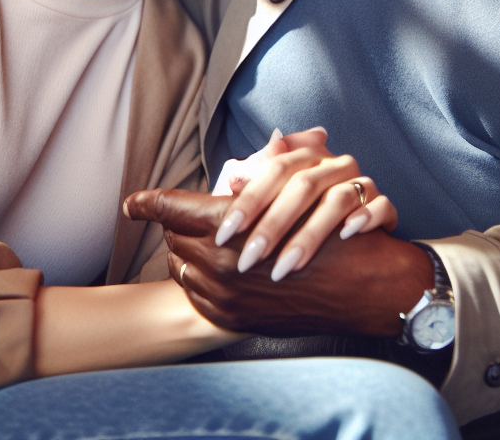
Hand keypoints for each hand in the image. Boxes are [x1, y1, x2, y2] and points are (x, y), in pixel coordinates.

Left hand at [124, 189, 432, 335]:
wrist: (368, 289)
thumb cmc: (340, 232)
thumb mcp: (305, 189)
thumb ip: (260, 181)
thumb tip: (230, 180)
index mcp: (241, 223)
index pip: (179, 208)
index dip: (152, 201)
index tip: (132, 201)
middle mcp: (226, 262)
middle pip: (177, 237)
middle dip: (174, 226)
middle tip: (172, 217)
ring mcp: (231, 295)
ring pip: (184, 266)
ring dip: (186, 253)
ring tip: (195, 244)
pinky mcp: (238, 318)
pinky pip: (198, 296)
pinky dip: (198, 280)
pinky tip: (212, 270)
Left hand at [209, 128, 396, 280]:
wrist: (351, 246)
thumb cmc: (300, 218)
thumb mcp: (272, 201)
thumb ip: (252, 185)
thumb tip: (233, 176)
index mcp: (306, 156)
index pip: (275, 169)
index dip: (248, 200)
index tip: (224, 233)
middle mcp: (334, 165)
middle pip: (304, 185)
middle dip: (272, 225)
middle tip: (246, 259)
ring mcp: (362, 184)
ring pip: (339, 199)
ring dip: (309, 235)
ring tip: (283, 268)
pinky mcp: (384, 205)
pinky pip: (382, 205)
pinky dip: (365, 218)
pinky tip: (346, 236)